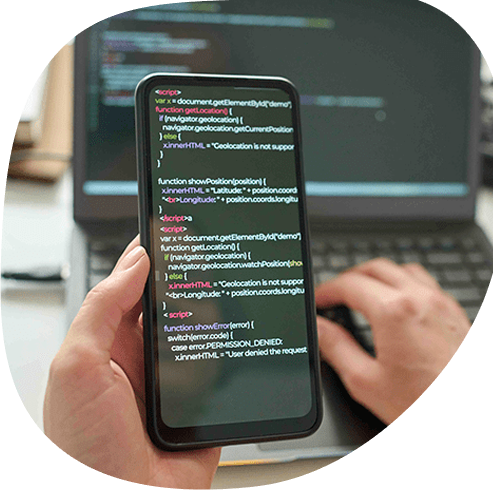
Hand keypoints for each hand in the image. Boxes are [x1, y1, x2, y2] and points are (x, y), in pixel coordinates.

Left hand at [44, 237, 220, 489]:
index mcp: (111, 340)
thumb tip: (136, 259)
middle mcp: (144, 354)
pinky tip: (225, 353)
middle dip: (190, 284)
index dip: (154, 254)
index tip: (175, 227)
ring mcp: (175, 375)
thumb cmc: (85, 454)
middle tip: (205, 263)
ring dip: (209, 322)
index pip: (135, 283)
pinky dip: (227, 354)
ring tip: (209, 320)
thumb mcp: (77, 368)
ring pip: (203, 326)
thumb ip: (102, 308)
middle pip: (175, 300)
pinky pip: (223, 362)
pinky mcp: (203, 396)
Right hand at [316, 258, 482, 441]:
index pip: (349, 285)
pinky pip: (425, 282)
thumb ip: (335, 348)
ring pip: (401, 270)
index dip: (326, 290)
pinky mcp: (456, 314)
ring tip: (363, 293)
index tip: (318, 300)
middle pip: (374, 268)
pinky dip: (403, 283)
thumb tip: (318, 328)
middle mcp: (420, 299)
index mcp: (394, 313)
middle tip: (334, 295)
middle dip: (348, 278)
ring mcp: (442, 304)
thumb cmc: (430, 410)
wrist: (478, 425)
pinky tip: (398, 303)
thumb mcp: (366, 382)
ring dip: (376, 276)